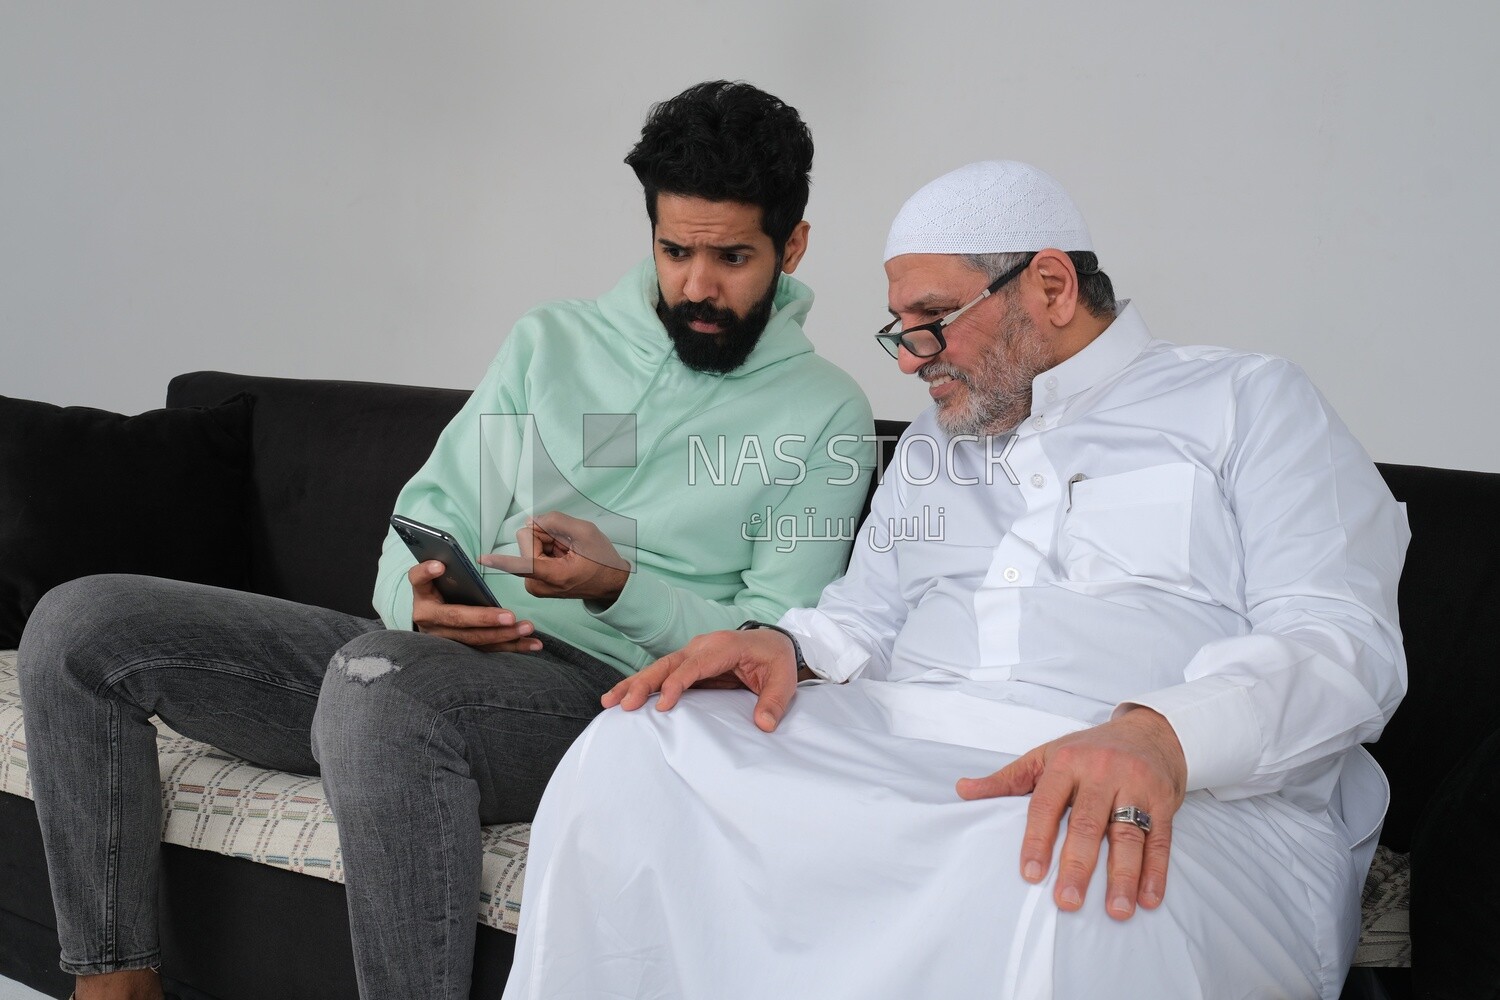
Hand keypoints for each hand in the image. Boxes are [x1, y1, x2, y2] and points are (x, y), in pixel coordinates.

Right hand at [407, 560, 541, 651]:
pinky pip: (489, 649)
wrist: (433, 620)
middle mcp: (428, 619)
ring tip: (527, 628)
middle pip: (456, 619)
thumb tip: (450, 559)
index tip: (440, 565)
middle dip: (484, 619)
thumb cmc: (440, 592)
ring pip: (475, 639)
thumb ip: (444, 569)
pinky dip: (513, 646)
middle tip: (510, 616)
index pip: (418, 580)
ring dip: (504, 636)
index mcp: (422, 596)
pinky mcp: (462, 650)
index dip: (426, 573)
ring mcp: (444, 638)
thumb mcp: (437, 580)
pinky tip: (533, 644)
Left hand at [479, 512, 630, 604]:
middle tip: (568, 546)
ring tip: (568, 554)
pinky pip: (532, 554)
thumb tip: (530, 522)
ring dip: (549, 544)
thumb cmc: (602, 561)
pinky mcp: (534, 582)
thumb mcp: (586, 532)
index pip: (522, 564)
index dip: (501, 560)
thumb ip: (555, 522)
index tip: (482, 559)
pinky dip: (548, 550)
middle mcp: (539, 584)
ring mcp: (535, 585)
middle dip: (545, 537)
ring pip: (529, 546)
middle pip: (527, 542)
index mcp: (554, 575)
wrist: (611, 584)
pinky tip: (564, 557)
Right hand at [602, 628, 799, 732]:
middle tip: (624, 704)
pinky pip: (662, 674)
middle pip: (669, 664)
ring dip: (634, 684)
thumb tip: (764, 724)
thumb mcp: (784, 680)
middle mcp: (703, 646)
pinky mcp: (688, 664)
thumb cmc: (776, 660)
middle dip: (645, 683)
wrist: (773, 643)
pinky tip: (622, 698)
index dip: (678, 684)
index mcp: (725, 646)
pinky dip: (641, 685)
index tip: (664, 705)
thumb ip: (774, 702)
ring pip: (659, 667)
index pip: (695, 665)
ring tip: (609, 702)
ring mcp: (693, 653)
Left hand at [955, 707, 1186, 919]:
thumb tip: (963, 790)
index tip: (1030, 873)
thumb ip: (1007, 779)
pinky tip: (1148, 898)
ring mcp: (1135, 786)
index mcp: (1066, 763)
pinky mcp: (1163, 801)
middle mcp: (1101, 772)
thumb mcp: (1045, 755)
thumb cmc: (1089, 750)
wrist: (1148, 732)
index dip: (1037, 839)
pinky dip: (1155, 872)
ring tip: (1116, 909)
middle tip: (1067, 901)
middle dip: (1077, 865)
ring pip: (1127, 835)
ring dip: (1122, 876)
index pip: (1046, 804)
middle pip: (1087, 824)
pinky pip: (1160, 839)